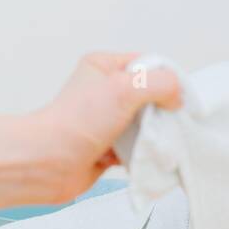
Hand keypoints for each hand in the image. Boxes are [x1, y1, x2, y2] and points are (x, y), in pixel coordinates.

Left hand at [29, 51, 182, 202]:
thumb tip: (177, 98)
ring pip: (146, 125)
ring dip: (154, 137)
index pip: (148, 65)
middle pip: (151, 97)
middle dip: (163, 113)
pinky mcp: (107, 148)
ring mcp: (106, 121)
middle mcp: (105, 92)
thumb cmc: (78, 121)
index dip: (168, 80)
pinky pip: (137, 149)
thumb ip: (160, 83)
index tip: (181, 98)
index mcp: (104, 67)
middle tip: (170, 124)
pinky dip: (144, 155)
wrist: (48, 163)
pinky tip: (146, 159)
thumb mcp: (124, 87)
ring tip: (155, 144)